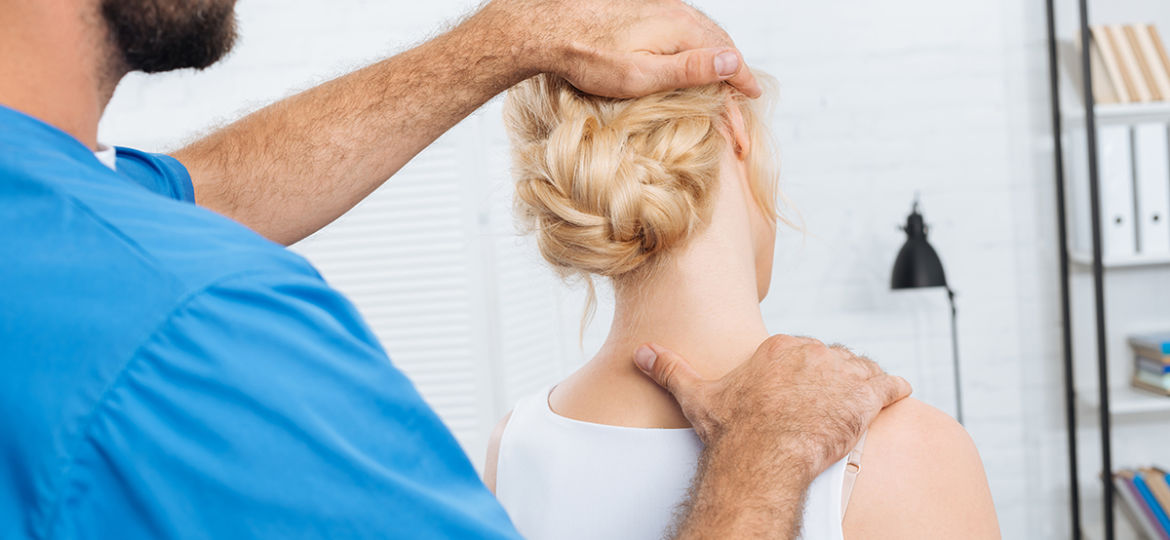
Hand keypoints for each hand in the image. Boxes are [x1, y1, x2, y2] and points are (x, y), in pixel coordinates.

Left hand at [479, 0, 760, 97]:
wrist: (550, 27)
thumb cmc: (590, 56)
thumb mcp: (641, 74)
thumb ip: (689, 69)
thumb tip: (732, 62)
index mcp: (682, 29)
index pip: (728, 57)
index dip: (743, 80)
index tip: (754, 97)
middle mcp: (677, 13)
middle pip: (720, 44)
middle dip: (734, 72)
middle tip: (743, 99)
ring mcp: (662, 9)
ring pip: (703, 35)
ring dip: (717, 59)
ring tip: (724, 83)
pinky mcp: (647, 10)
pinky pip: (685, 29)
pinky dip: (697, 47)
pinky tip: (691, 59)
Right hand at [634, 335, 911, 481]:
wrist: (766, 456)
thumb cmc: (735, 431)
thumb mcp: (699, 396)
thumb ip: (670, 369)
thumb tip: (640, 353)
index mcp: (778, 347)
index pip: (801, 352)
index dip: (804, 374)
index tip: (800, 395)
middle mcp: (811, 350)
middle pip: (831, 359)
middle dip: (832, 380)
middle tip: (828, 407)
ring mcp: (840, 370)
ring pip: (860, 370)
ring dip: (861, 386)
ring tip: (858, 406)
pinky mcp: (866, 393)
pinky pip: (889, 384)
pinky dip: (895, 390)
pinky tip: (896, 396)